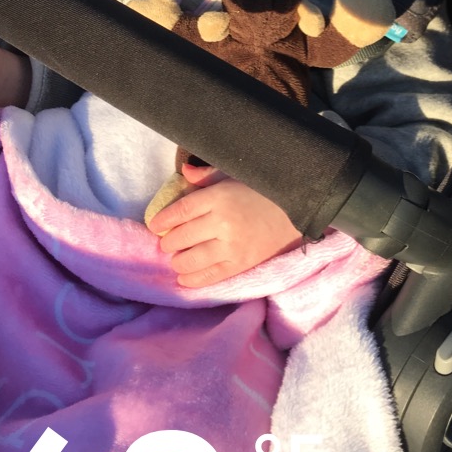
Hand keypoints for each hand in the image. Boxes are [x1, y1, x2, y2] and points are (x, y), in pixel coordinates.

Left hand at [149, 162, 301, 286]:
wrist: (297, 212)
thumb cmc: (262, 192)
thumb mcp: (235, 176)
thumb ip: (208, 175)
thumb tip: (185, 172)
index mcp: (219, 197)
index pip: (181, 210)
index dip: (163, 219)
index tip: (154, 225)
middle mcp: (223, 222)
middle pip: (181, 237)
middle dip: (169, 241)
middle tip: (167, 242)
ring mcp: (232, 246)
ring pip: (191, 259)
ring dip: (178, 260)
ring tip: (177, 258)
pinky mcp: (241, 264)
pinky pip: (210, 276)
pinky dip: (193, 279)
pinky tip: (184, 278)